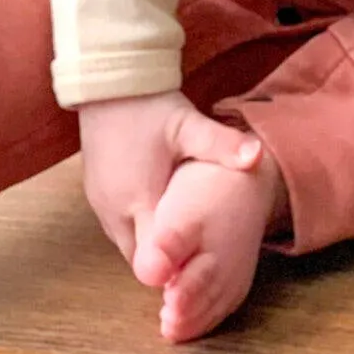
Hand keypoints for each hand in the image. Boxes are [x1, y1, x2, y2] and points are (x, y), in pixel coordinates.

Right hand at [77, 89, 261, 270]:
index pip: (156, 262)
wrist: (106, 82)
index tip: (202, 270)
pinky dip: (141, 228)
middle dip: (170, 262)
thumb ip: (222, 145)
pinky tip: (164, 214)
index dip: (180, 270)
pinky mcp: (96, 197)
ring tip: (187, 236)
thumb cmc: (147, 106)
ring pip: (130, 245)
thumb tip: (257, 157)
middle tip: (202, 254)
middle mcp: (115, 213)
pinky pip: (121, 227)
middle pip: (142, 260)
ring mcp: (101, 206)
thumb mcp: (188, 124)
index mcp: (139, 202)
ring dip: (155, 245)